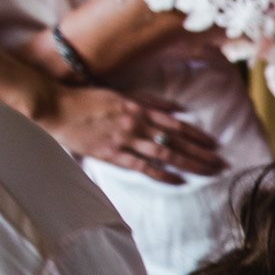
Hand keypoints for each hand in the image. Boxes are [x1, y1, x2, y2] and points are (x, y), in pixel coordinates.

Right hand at [35, 85, 225, 185]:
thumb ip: (149, 101)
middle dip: (201, 152)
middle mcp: (136, 123)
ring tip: (208, 172)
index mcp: (138, 108)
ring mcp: (124, 139)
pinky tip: (179, 180)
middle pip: (176, 140)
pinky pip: (142, 166)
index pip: (176, 123)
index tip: (214, 144)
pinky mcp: (111, 153)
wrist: (54, 105)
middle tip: (220, 163)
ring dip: (189, 163)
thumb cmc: (85, 99)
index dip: (197, 134)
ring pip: (165, 153)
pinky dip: (162, 174)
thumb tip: (177, 109)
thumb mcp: (120, 94)